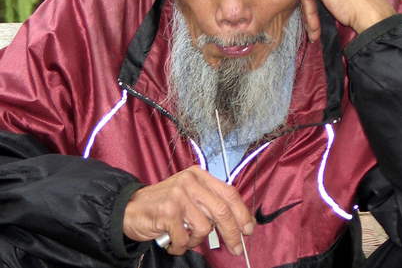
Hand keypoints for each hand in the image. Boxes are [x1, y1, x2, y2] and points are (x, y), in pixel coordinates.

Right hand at [122, 166, 254, 255]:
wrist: (130, 208)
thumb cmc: (164, 204)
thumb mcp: (189, 195)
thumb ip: (210, 202)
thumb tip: (238, 222)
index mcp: (199, 175)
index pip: (229, 193)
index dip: (242, 212)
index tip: (248, 229)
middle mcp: (190, 181)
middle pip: (221, 211)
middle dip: (232, 233)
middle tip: (236, 249)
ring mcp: (178, 195)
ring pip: (204, 228)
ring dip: (196, 241)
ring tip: (184, 238)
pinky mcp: (167, 211)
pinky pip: (185, 239)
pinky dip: (180, 247)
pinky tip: (172, 242)